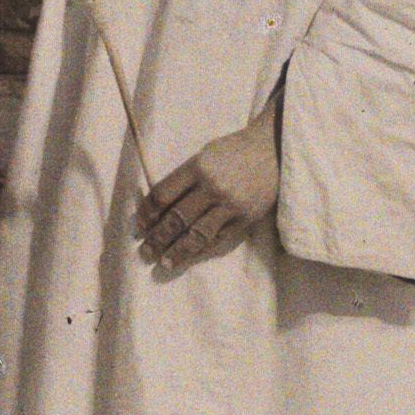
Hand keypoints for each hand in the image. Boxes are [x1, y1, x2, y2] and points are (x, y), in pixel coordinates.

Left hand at [134, 96, 280, 271]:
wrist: (274, 150)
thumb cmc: (234, 151)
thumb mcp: (204, 155)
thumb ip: (185, 177)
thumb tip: (160, 205)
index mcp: (198, 167)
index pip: (163, 195)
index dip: (147, 213)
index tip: (140, 226)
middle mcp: (213, 187)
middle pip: (176, 218)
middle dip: (157, 238)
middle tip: (145, 252)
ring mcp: (230, 205)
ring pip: (197, 235)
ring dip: (177, 252)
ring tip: (163, 263)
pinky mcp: (245, 219)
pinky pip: (219, 240)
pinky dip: (201, 251)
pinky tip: (189, 258)